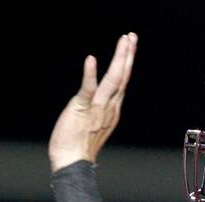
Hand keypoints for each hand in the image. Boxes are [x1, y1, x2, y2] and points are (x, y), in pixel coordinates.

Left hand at [48, 33, 137, 171]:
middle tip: (131, 37)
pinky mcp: (82, 109)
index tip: (130, 46)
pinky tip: (92, 60)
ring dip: (118, 59)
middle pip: (122, 77)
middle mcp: (109, 107)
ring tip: (124, 42)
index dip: (127, 62)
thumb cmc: (80, 146)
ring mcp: (97, 108)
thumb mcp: (96, 124)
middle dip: (127, 55)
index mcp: (113, 110)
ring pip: (112, 80)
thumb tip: (102, 100)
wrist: (73, 162)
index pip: (122, 81)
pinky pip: (88, 89)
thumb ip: (101, 109)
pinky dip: (91, 74)